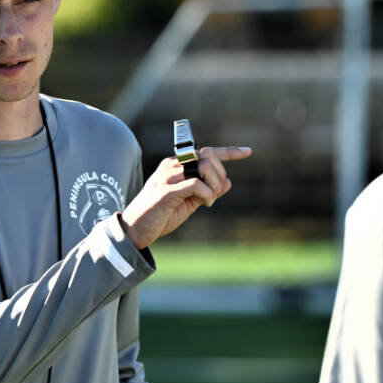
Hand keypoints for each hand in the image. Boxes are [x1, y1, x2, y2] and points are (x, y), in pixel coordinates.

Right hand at [120, 146, 251, 249]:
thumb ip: (207, 191)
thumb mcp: (189, 203)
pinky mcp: (167, 191)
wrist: (135, 230)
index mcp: (175, 166)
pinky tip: (204, 204)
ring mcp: (168, 177)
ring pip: (204, 167)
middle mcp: (172, 166)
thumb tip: (228, 182)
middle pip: (208, 156)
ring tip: (208, 201)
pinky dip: (208, 194)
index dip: (229, 152)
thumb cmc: (160, 216)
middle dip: (220, 176)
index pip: (205, 152)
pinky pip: (197, 184)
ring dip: (214, 186)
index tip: (248, 152)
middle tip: (215, 195)